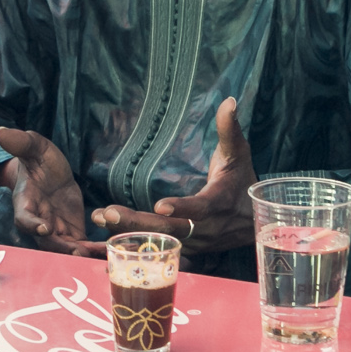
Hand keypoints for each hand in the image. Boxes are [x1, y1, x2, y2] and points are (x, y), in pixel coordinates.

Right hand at [0, 127, 98, 255]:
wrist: (50, 173)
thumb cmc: (38, 159)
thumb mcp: (34, 148)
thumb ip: (21, 143)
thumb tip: (0, 132)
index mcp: (25, 202)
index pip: (24, 218)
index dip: (32, 225)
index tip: (44, 228)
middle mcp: (38, 221)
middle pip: (46, 241)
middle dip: (61, 248)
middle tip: (77, 251)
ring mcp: (55, 230)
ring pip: (64, 248)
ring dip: (79, 253)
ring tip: (96, 254)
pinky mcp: (71, 232)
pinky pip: (81, 245)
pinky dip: (93, 250)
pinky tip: (108, 250)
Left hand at [89, 98, 256, 253]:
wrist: (252, 222)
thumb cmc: (240, 181)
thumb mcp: (238, 155)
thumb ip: (229, 130)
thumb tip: (229, 100)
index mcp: (218, 203)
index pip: (200, 208)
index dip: (182, 208)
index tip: (160, 205)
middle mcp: (204, 229)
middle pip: (169, 230)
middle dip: (137, 223)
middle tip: (108, 212)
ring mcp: (192, 244)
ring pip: (157, 242)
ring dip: (126, 233)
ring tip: (98, 218)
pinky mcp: (181, 250)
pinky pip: (153, 251)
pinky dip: (127, 249)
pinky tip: (100, 243)